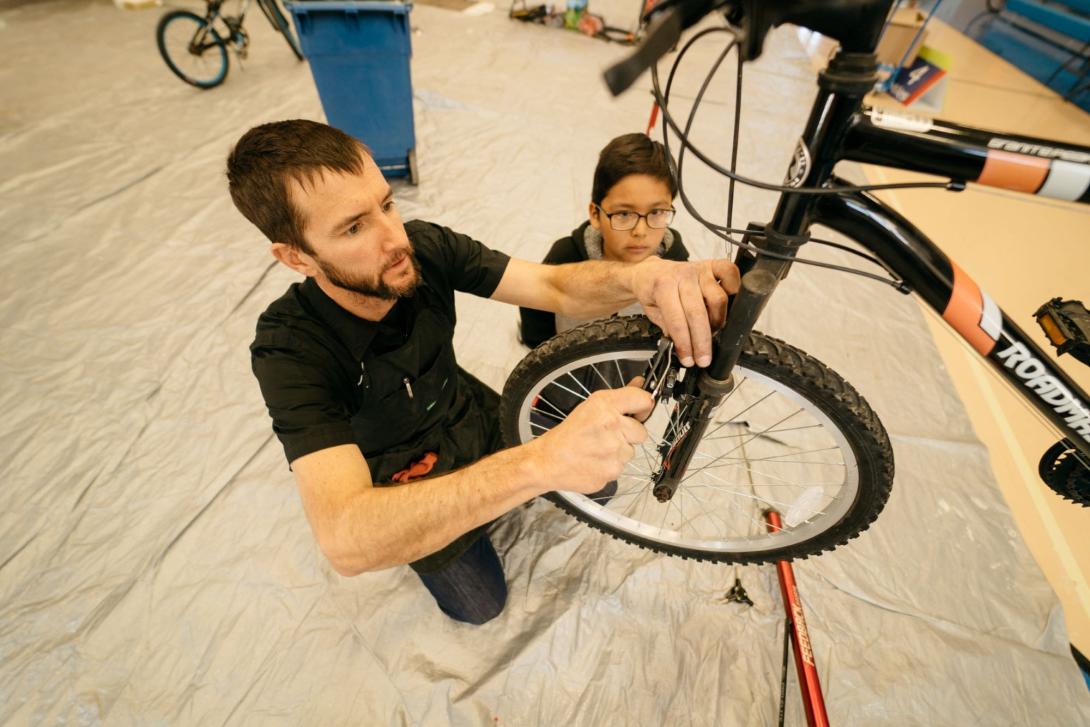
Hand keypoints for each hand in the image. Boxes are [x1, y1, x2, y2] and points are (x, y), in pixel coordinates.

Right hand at [530, 380, 652, 493]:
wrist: (548, 461)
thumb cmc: (567, 434)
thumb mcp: (590, 407)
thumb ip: (620, 396)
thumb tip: (640, 383)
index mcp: (605, 406)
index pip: (643, 399)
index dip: (644, 406)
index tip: (640, 410)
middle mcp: (612, 427)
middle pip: (642, 432)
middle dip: (629, 434)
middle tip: (608, 435)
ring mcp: (613, 451)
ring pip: (631, 451)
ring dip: (619, 451)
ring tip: (598, 449)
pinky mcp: (612, 471)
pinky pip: (621, 467)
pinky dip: (611, 465)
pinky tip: (596, 461)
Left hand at [630, 258, 740, 367]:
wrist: (650, 271)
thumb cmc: (653, 291)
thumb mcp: (652, 312)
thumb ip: (667, 327)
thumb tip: (684, 347)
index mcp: (663, 287)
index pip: (677, 320)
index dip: (685, 344)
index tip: (689, 359)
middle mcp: (683, 276)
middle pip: (698, 313)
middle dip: (702, 341)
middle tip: (703, 358)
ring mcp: (699, 270)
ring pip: (718, 299)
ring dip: (718, 322)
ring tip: (712, 332)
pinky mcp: (711, 265)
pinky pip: (729, 272)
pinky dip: (734, 288)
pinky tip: (728, 304)